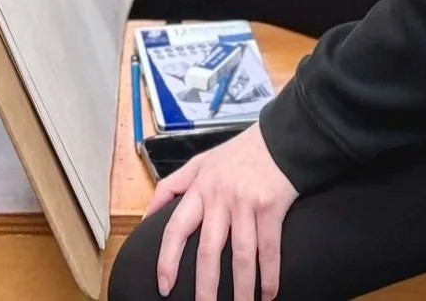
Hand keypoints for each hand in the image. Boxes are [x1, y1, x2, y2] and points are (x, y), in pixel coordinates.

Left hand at [147, 124, 298, 300]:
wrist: (280, 139)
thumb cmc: (238, 154)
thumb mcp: (198, 163)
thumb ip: (171, 188)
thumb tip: (146, 216)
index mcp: (199, 188)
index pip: (176, 228)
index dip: (167, 259)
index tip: (164, 286)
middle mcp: (220, 198)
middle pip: (208, 250)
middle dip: (205, 286)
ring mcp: (246, 204)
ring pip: (240, 256)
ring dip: (240, 289)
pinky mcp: (272, 208)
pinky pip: (269, 249)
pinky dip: (269, 276)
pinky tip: (268, 295)